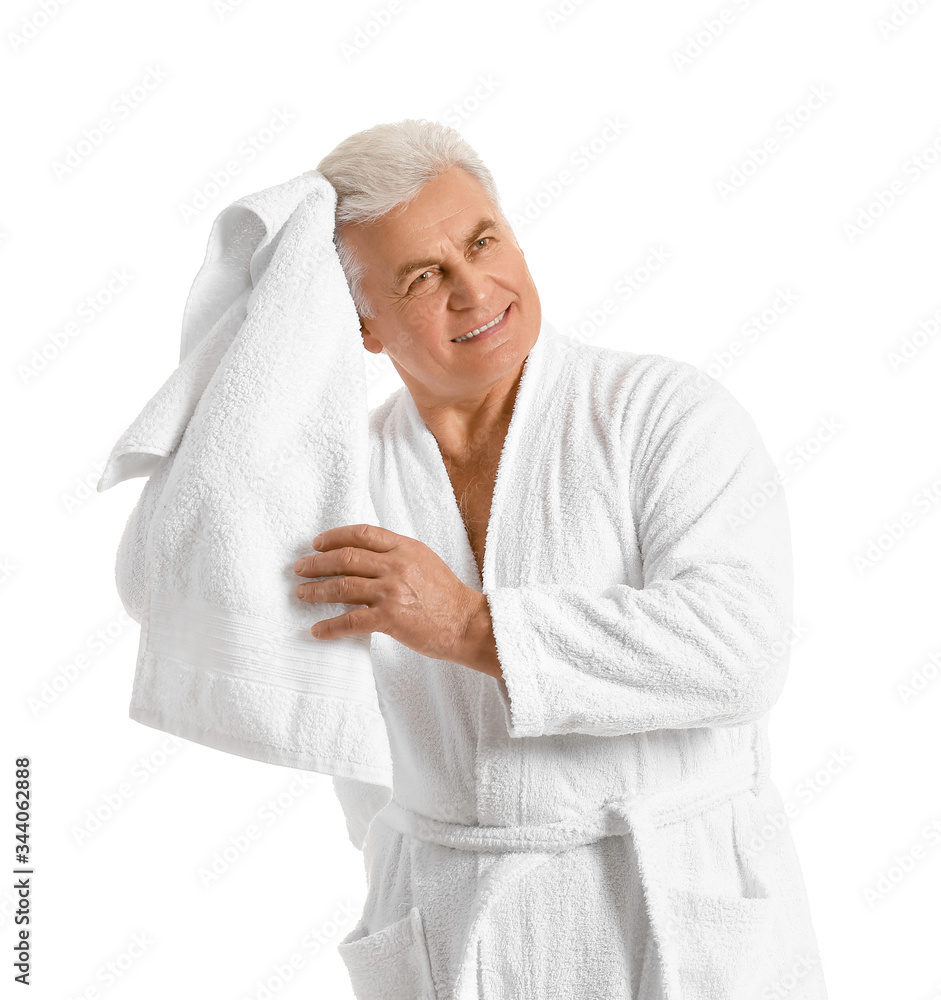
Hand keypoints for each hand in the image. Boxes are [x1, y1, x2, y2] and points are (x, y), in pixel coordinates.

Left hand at [293, 523, 500, 674]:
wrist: (468, 623)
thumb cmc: (448, 595)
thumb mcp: (425, 560)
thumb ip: (397, 554)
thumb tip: (365, 554)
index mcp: (405, 547)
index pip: (361, 533)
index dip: (334, 537)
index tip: (317, 544)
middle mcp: (396, 565)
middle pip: (345, 558)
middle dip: (316, 563)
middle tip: (299, 568)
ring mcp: (392, 591)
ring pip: (342, 586)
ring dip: (316, 591)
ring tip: (301, 594)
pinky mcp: (390, 619)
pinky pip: (350, 621)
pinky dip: (330, 626)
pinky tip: (318, 630)